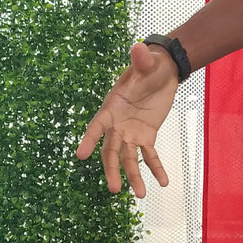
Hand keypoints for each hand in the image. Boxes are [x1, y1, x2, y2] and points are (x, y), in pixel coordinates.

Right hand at [76, 40, 180, 195]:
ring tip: (140, 194)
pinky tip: (162, 182)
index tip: (80, 156)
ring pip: (128, 158)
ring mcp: (130, 132)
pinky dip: (155, 169)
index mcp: (111, 107)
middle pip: (110, 151)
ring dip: (132, 176)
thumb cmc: (149, 66)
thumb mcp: (146, 63)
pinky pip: (149, 156)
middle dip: (111, 169)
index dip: (88, 140)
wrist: (162, 71)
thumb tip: (138, 47)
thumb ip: (141, 60)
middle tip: (113, 189)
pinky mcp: (146, 136)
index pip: (97, 126)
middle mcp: (117, 124)